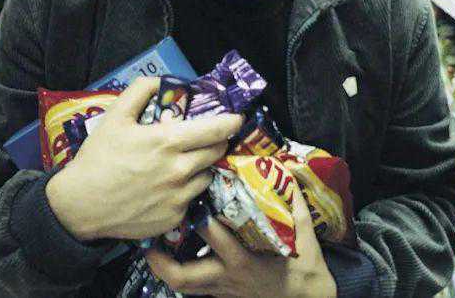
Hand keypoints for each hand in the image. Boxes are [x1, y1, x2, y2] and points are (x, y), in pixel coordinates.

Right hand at [46, 77, 242, 241]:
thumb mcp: (115, 116)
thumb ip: (141, 90)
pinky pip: (191, 200)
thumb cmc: (98, 158)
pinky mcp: (175, 218)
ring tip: (180, 164)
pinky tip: (166, 188)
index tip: (238, 118)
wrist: (80, 205)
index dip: (232, 122)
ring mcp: (179, 197)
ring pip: (206, 176)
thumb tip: (164, 81)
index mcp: (167, 142)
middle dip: (216, 142)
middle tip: (205, 139)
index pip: (216, 130)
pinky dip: (184, 191)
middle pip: (216, 152)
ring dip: (200, 167)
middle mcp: (179, 171)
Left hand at [145, 187, 336, 297]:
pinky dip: (178, 272)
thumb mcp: (303, 232)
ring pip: (182, 285)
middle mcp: (226, 277)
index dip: (198, 217)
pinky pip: (192, 288)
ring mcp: (221, 290)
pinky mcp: (221, 295)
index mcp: (243, 260)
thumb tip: (284, 170)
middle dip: (160, 257)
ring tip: (150, 246)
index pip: (213, 237)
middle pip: (182, 275)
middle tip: (150, 232)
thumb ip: (293, 201)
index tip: (189, 196)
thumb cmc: (305, 266)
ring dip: (163, 267)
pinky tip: (172, 256)